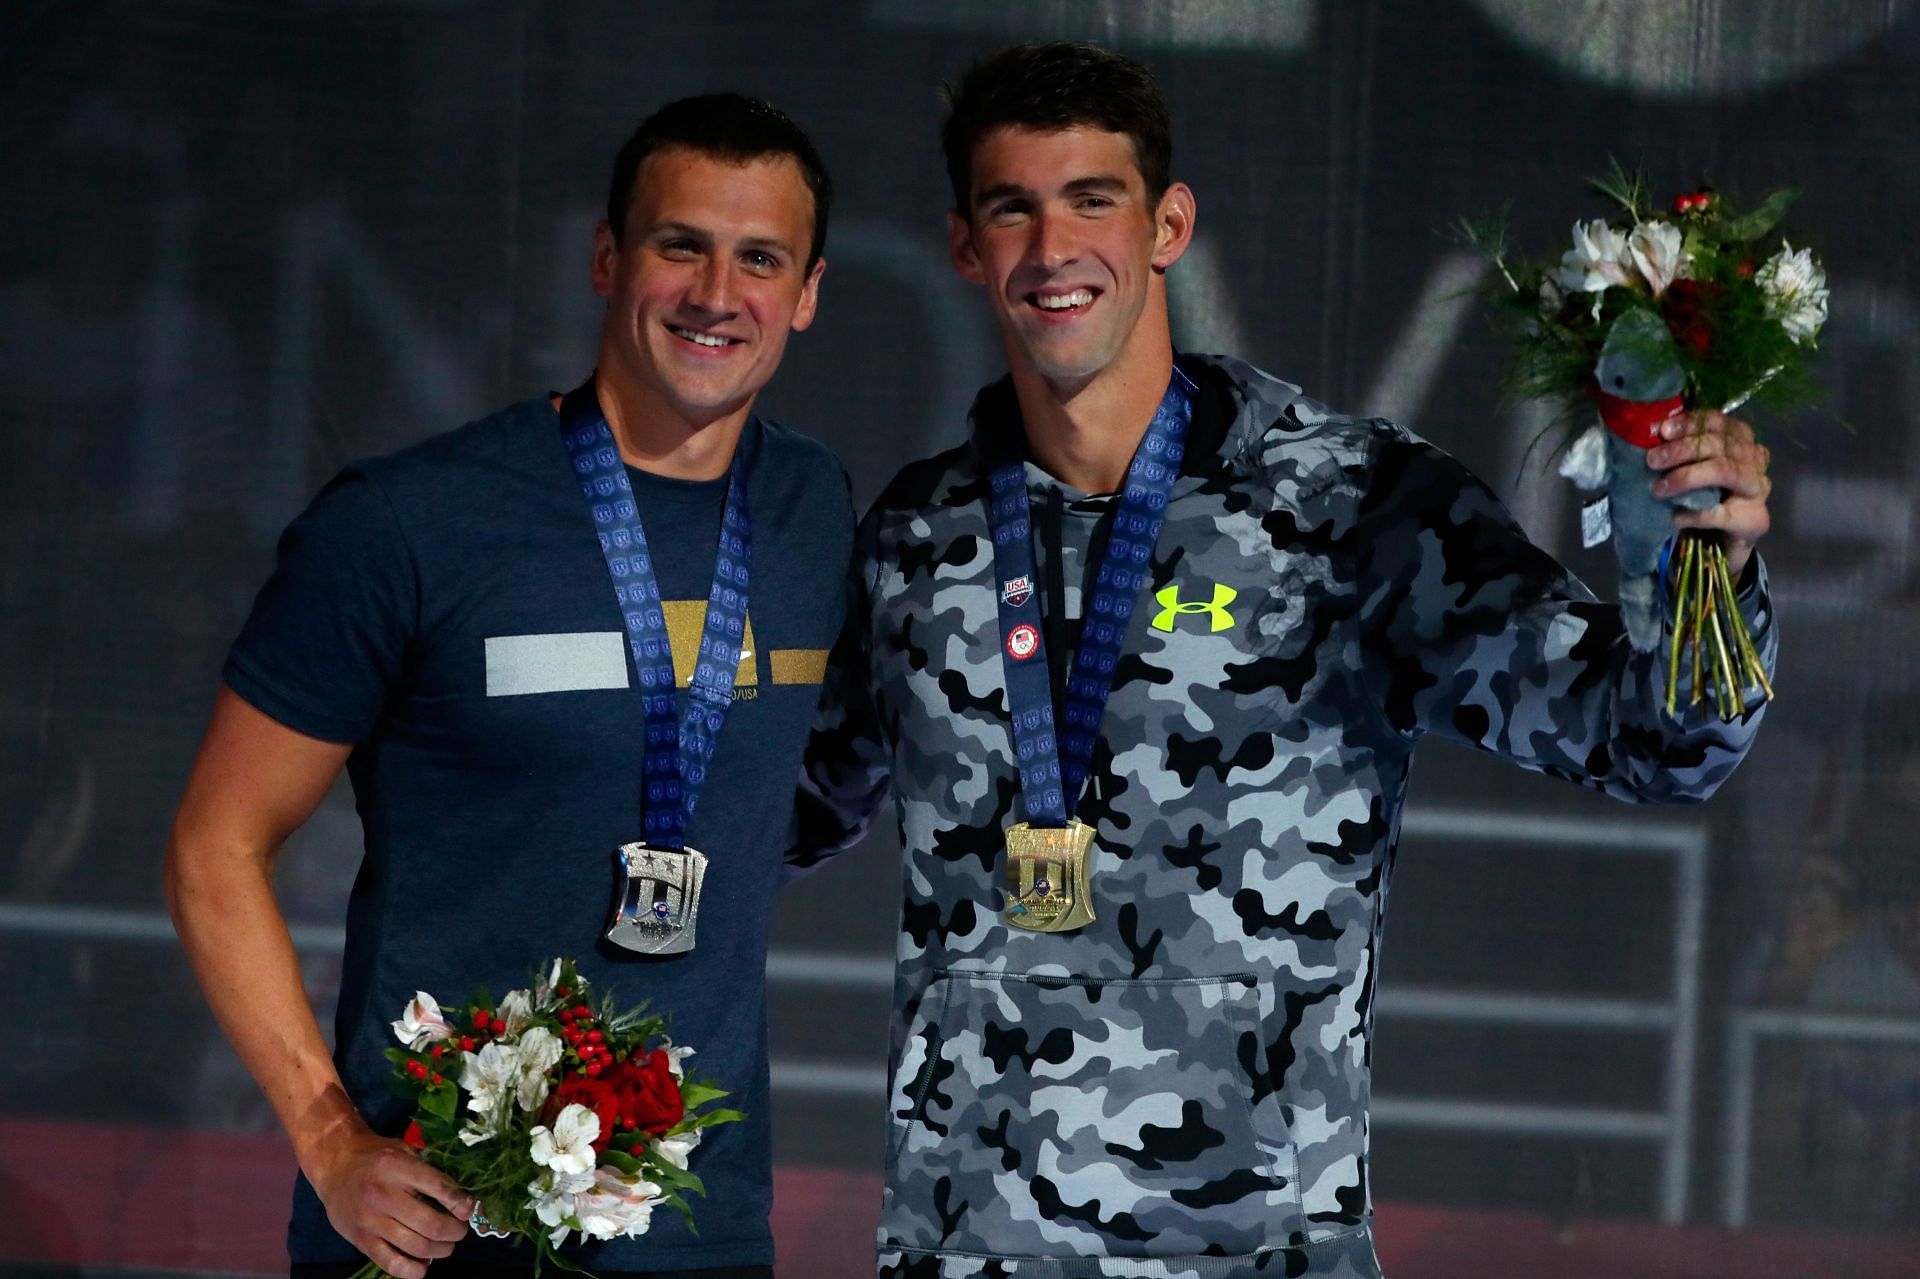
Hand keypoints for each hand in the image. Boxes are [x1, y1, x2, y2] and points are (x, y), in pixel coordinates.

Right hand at [306, 1121, 473, 1278]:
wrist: (335, 1165)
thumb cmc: (376, 1156)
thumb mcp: (404, 1148)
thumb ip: (429, 1169)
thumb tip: (461, 1196)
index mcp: (396, 1167)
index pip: (438, 1188)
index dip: (461, 1202)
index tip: (468, 1209)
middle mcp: (383, 1195)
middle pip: (431, 1224)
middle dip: (455, 1231)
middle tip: (460, 1229)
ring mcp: (371, 1221)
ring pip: (417, 1247)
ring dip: (441, 1250)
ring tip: (446, 1245)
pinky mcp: (361, 1241)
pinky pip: (391, 1264)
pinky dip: (414, 1270)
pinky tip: (425, 1264)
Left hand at [1648, 408, 1772, 577]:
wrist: (1721, 543)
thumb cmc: (1704, 497)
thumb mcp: (1693, 469)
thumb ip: (1682, 453)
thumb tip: (1651, 436)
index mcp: (1740, 441)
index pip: (1719, 422)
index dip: (1691, 423)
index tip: (1663, 430)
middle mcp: (1755, 460)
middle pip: (1721, 445)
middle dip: (1683, 450)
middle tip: (1652, 460)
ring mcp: (1758, 490)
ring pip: (1725, 471)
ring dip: (1688, 477)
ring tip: (1658, 489)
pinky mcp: (1755, 520)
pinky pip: (1722, 513)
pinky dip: (1694, 514)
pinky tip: (1675, 517)